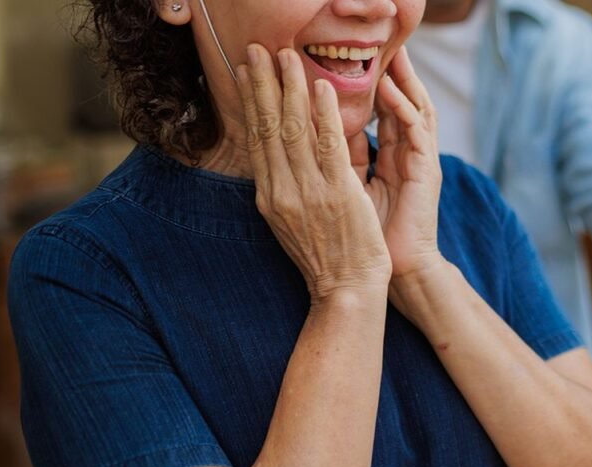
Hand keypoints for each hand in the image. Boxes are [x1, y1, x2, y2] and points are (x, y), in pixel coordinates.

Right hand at [236, 45, 390, 300]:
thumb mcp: (291, 224)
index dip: (250, 102)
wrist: (346, 292)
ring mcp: (309, 192)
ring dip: (290, 88)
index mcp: (270, 197)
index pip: (256, 139)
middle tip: (258, 49)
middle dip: (262, 84)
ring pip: (293, 130)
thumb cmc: (326, 259)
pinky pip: (328, 145)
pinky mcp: (337, 194)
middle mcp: (283, 191)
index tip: (245, 71)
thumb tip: (275, 159)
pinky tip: (321, 88)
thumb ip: (283, 190)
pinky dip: (323, 114)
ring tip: (288, 56)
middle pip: (267, 127)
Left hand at [363, 47, 443, 281]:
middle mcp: (408, 153)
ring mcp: (419, 161)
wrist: (394, 271)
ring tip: (386, 52)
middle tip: (376, 40)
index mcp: (391, 155)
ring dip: (401, 78)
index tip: (353, 55)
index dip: (370, 79)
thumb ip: (344, 157)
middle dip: (390, 69)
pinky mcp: (426, 172)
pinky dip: (402, 107)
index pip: (382, 108)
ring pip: (413, 107)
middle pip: (401, 99)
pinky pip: (415, 132)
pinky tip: (389, 89)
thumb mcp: (351, 187)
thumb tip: (320, 130)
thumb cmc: (370, 235)